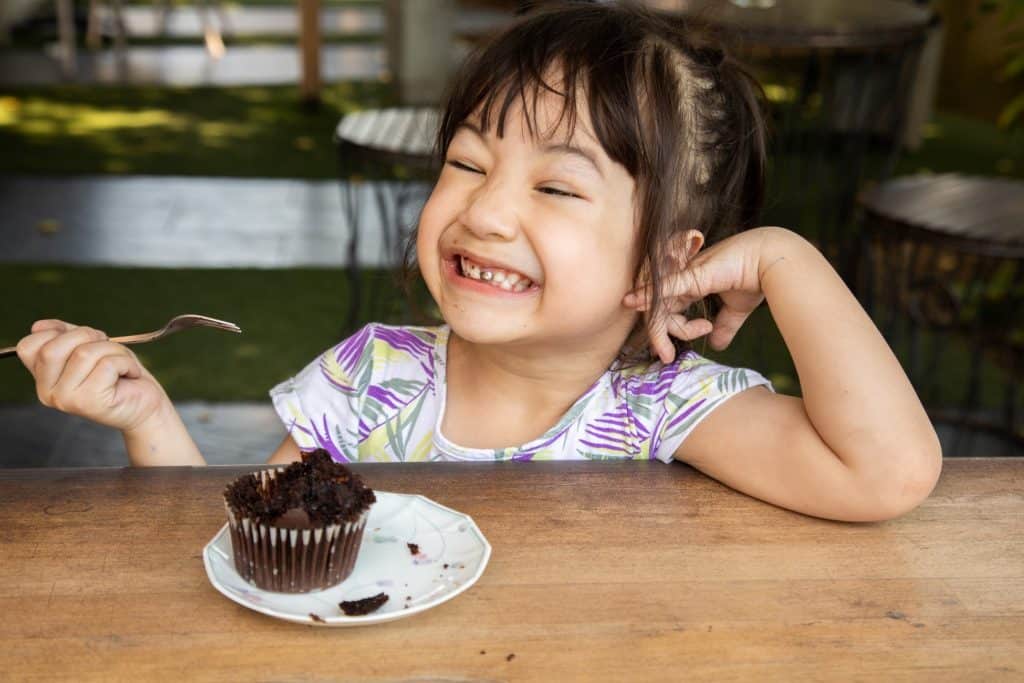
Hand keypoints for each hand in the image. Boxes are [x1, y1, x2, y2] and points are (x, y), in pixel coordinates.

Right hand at [16, 319, 170, 433]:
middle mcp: (48, 393)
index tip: (86, 341)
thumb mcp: (90, 347)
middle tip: (107, 348)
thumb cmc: (120, 375)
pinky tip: (130, 374)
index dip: (58, 332)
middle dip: (87, 336)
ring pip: (83, 353)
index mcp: (44, 379)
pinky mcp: (89, 402)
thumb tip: (39, 326)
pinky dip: (125, 362)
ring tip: (121, 364)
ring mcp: (66, 400)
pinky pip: (106, 364)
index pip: (28, 346)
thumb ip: (65, 335)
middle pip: (52, 347)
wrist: (147, 407)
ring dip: (112, 350)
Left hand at [623, 227, 777, 362]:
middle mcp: (685, 279)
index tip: (669, 355)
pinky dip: (648, 295)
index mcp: (694, 285)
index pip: (669, 310)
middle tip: (664, 357)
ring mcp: (687, 274)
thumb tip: (717, 345)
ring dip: (657, 329)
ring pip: (660, 302)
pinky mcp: (693, 273)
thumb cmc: (758, 278)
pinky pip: (665, 286)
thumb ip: (725, 326)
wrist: (773, 261)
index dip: (667, 331)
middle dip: (658, 334)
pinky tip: (632, 302)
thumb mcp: (737, 309)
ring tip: (662, 352)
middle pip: (659, 307)